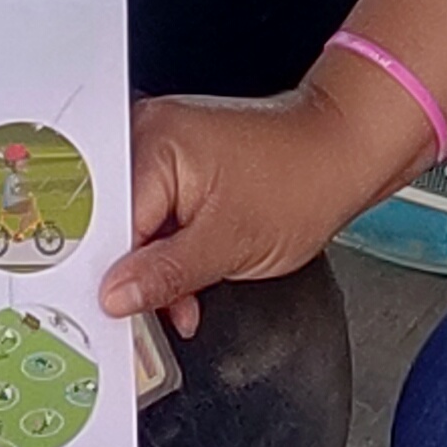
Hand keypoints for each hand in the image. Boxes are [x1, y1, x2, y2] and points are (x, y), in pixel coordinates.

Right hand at [102, 82, 400, 335]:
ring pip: (132, 223)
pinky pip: (154, 214)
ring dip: (153, 268)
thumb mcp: (228, 244)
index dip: (108, 272)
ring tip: (182, 300)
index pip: (104, 221)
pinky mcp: (177, 163)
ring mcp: (162, 147)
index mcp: (151, 143)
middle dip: (130, 272)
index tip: (112, 311)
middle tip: (147, 312)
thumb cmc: (300, 181)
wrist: (342, 154)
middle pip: (111, 220)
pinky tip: (186, 282)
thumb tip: (115, 295)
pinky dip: (168, 251)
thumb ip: (164, 274)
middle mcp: (147, 134)